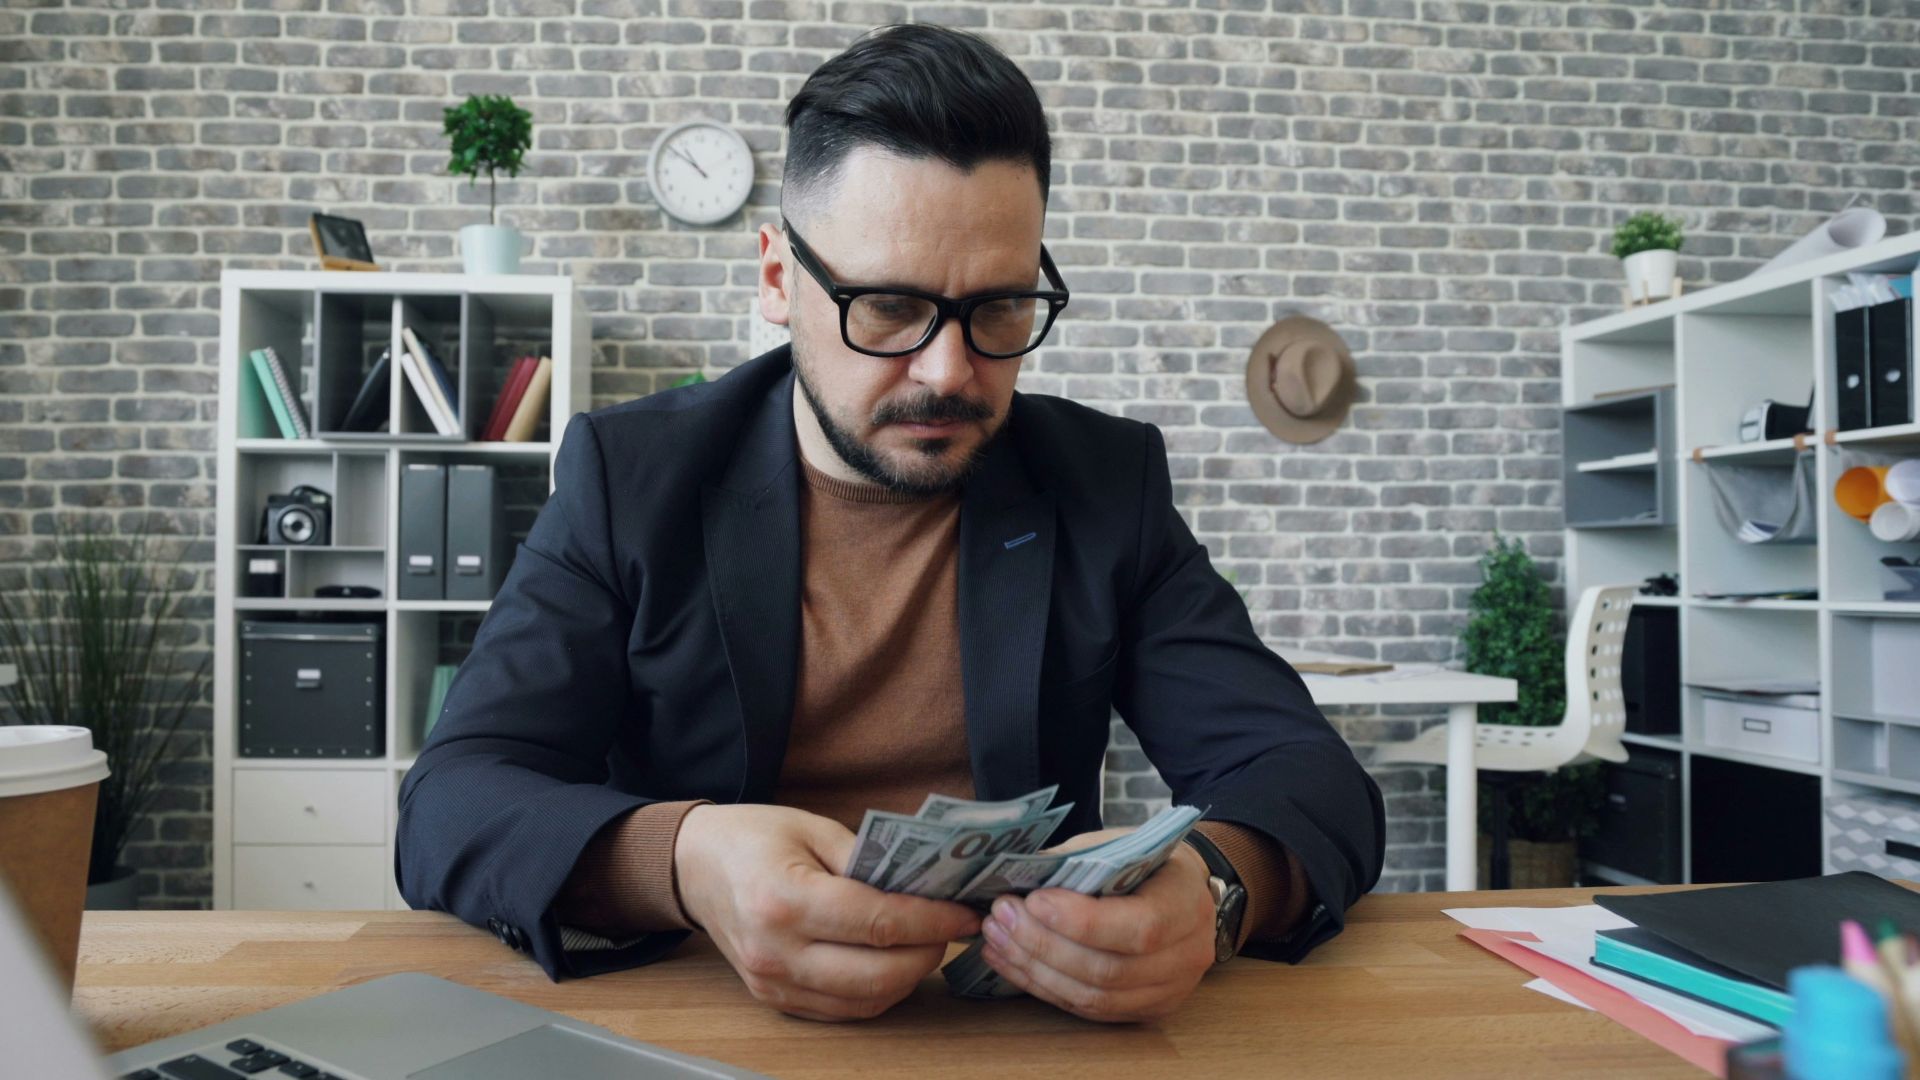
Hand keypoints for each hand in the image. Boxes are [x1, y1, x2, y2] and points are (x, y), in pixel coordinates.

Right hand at [674, 803, 982, 1021]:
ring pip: (865, 1001)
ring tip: (925, 943)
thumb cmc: (753, 838)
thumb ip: (869, 858)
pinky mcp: (773, 998)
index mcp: (784, 900)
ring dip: (907, 977)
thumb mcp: (813, 828)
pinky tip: (892, 962)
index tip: (965, 913)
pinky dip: (878, 992)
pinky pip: (842, 1010)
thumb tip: (925, 886)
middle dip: (928, 954)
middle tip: (950, 928)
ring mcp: (772, 982)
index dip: (932, 921)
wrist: (694, 866)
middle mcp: (776, 950)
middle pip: (878, 974)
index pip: (878, 923)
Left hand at [977, 828, 1216, 1022]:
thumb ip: (1073, 862)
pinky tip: (1011, 962)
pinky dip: (1044, 987)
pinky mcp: (1144, 1010)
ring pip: (1094, 997)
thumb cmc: (1146, 861)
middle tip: (1002, 917)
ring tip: (996, 940)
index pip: (1138, 928)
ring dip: (1036, 970)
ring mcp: (1168, 991)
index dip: (1081, 922)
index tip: (1034, 900)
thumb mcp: (1118, 845)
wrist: (1183, 891)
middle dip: (1045, 945)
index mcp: (1186, 905)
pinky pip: (1089, 1009)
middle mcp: (1186, 957)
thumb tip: (1012, 873)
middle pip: (1109, 969)